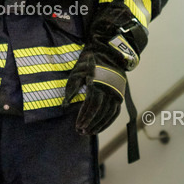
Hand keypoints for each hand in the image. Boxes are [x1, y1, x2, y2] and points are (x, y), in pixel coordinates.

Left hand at [63, 0, 145, 135]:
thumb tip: (64, 106)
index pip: (92, 105)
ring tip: (88, 132)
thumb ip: (71, 89)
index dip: (85, 117)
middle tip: (81, 132)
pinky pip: (115, 112)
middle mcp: (110, 89)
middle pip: (101, 112)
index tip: (77, 126)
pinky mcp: (120, 94)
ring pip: (109, 114)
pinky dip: (108, 121)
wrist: (108, 51)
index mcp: (98, 83)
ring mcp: (117, 92)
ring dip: (99, 125)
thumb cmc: (88, 62)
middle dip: (91, 123)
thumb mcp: (77, 72)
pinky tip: (99, 127)